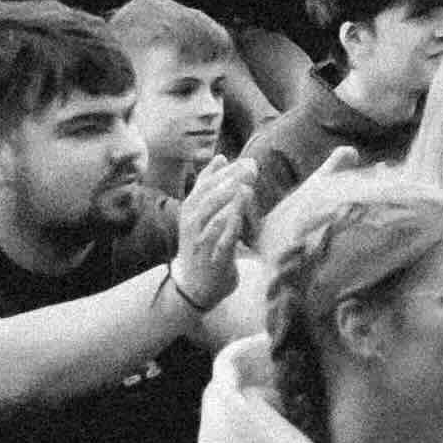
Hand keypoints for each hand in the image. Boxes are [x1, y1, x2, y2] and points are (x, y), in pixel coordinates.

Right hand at [166, 150, 265, 315]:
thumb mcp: (202, 212)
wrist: (194, 285)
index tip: (248, 161)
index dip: (227, 171)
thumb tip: (221, 157)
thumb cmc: (202, 243)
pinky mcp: (212, 257)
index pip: (206, 183)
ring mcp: (199, 239)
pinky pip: (220, 238)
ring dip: (228, 199)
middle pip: (208, 195)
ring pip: (210, 214)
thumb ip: (209, 185)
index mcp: (191, 208)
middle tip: (251, 168)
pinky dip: (228, 224)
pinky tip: (240, 213)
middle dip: (230, 180)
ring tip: (245, 186)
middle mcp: (192, 222)